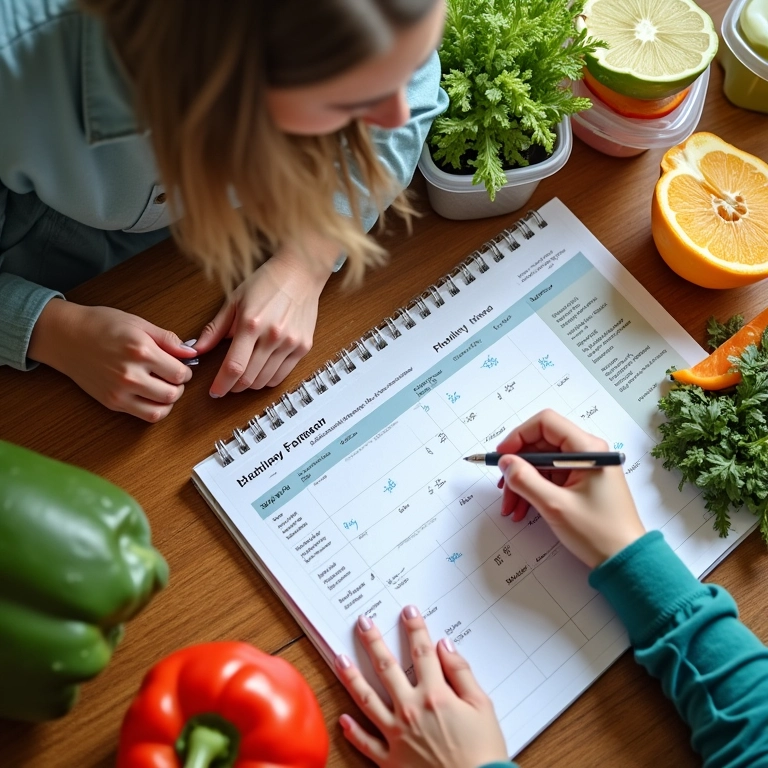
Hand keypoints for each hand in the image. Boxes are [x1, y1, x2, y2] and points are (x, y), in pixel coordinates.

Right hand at [28, 299, 195, 421]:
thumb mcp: (139, 323)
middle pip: (173, 393)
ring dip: (169, 400)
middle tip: (173, 377)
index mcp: (140, 351)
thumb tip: (191, 352)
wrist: (66, 336)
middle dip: (180, 386)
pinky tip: (152, 396)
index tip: (182, 366)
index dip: (186, 370)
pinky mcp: (112, 402)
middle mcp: (130, 374)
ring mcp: (120, 391)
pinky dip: (155, 410)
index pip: (180, 372)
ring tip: (164, 387)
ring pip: (161, 410)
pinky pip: (144, 416)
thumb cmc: (101, 325)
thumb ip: (168, 339)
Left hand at [194, 240, 336, 396]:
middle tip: (226, 385)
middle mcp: (273, 336)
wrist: (301, 273)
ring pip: (265, 381)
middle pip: (249, 378)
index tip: (215, 391)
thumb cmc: (267, 282)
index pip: (234, 366)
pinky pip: (282, 375)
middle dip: (233, 387)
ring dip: (250, 385)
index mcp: (251, 324)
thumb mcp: (234, 300)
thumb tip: (197, 348)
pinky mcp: (303, 347)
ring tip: (242, 378)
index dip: (221, 384)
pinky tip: (260, 372)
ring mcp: (291, 343)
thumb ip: (215, 328)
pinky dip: (268, 380)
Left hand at [336, 606, 507, 767]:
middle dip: (373, 641)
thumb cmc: (484, 753)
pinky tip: (343, 719)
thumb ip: (462, 673)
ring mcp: (397, 736)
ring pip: (367, 700)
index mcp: (435, 696)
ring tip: (340, 658)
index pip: (422, 653)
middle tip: (362, 622)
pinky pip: (366, 743)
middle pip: (387, 668)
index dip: (415, 629)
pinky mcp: (391, 761)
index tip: (408, 612)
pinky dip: (353, 732)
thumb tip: (445, 646)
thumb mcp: (483, 707)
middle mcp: (411, 711)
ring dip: (351, 677)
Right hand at [496, 409, 645, 567]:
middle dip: (518, 466)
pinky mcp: (581, 482)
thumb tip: (505, 462)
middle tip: (502, 487)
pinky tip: (523, 509)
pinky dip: (533, 490)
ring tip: (511, 507)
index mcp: (588, 449)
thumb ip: (525, 480)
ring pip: (542, 463)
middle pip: (541, 444)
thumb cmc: (599, 532)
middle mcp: (588, 452)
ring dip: (522, 482)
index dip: (519, 436)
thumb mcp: (555, 505)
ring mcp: (584, 467)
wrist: (625, 560)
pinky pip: (550, 477)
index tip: (502, 456)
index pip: (545, 423)